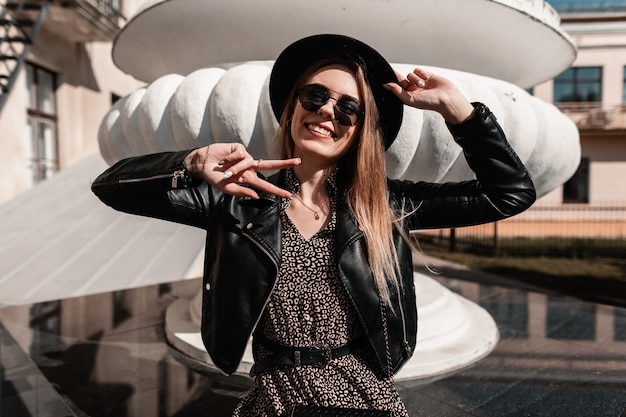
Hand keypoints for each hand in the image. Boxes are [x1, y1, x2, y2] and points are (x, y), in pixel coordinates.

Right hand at [184, 143, 300, 198]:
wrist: (202, 164)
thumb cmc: (213, 177)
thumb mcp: (226, 188)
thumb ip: (241, 192)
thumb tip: (256, 195)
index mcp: (248, 179)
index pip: (265, 186)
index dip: (277, 190)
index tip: (289, 195)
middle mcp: (249, 168)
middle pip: (270, 165)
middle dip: (284, 163)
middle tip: (298, 162)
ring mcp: (245, 157)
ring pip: (248, 162)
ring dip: (235, 167)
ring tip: (222, 169)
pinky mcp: (239, 148)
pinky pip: (240, 153)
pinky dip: (230, 158)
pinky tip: (223, 159)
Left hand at [385, 68, 474, 123]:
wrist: (447, 97)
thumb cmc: (429, 102)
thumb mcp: (411, 99)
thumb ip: (398, 92)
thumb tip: (386, 85)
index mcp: (407, 96)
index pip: (396, 87)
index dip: (390, 81)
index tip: (383, 74)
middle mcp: (412, 89)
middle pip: (401, 79)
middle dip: (399, 77)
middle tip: (392, 70)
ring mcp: (419, 82)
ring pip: (410, 74)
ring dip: (415, 78)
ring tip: (423, 84)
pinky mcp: (426, 75)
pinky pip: (418, 70)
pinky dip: (421, 73)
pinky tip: (427, 78)